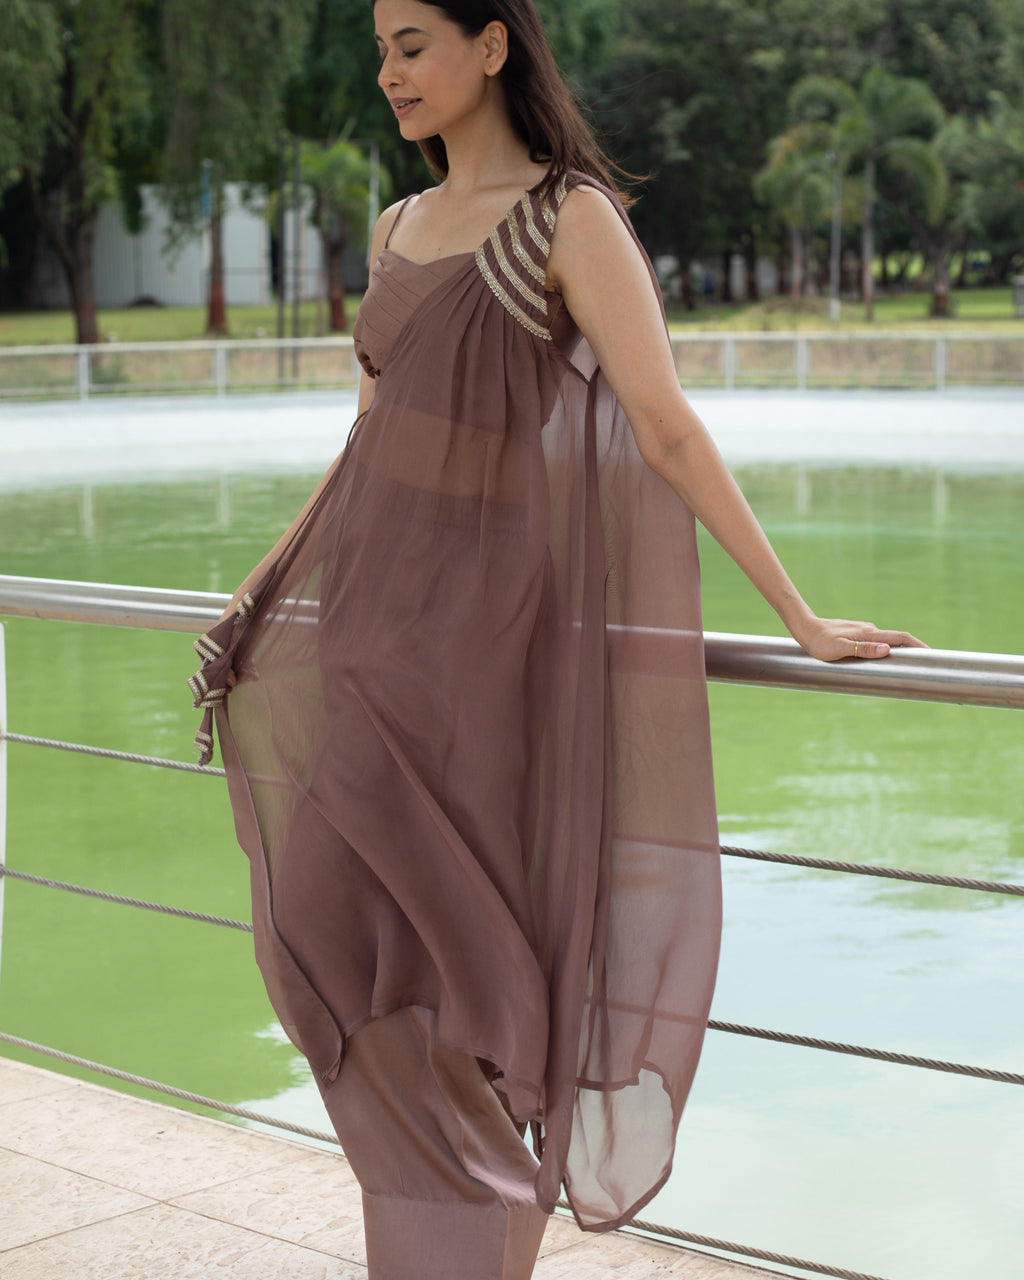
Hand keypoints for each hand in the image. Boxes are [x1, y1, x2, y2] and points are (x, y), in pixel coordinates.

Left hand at [791, 617, 927, 662]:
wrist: (805, 629)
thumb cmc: (820, 642)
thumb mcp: (840, 649)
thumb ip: (863, 649)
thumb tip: (888, 650)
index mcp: (869, 633)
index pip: (900, 638)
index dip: (917, 645)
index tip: (931, 653)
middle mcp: (869, 630)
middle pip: (897, 640)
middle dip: (913, 649)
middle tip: (925, 663)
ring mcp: (863, 631)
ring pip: (886, 642)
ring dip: (899, 651)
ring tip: (908, 665)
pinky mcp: (856, 634)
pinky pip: (876, 643)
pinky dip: (885, 650)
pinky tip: (884, 659)